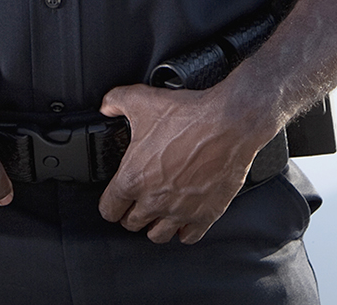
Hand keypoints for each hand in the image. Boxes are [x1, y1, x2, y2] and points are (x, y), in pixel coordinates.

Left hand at [97, 84, 278, 243]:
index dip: (111, 203)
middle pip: (132, 224)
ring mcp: (180, 211)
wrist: (229, 123)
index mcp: (133, 179)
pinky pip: (188, 237)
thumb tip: (106, 107)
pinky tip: (185, 217)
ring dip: (156, 225)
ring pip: (157, 235)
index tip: (118, 197)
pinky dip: (185, 230)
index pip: (108, 210)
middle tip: (141, 200)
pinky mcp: (205, 215)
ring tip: (160, 212)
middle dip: (133, 213)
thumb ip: (116, 102)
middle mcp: (153, 200)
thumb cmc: (190, 116)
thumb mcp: (143, 100)